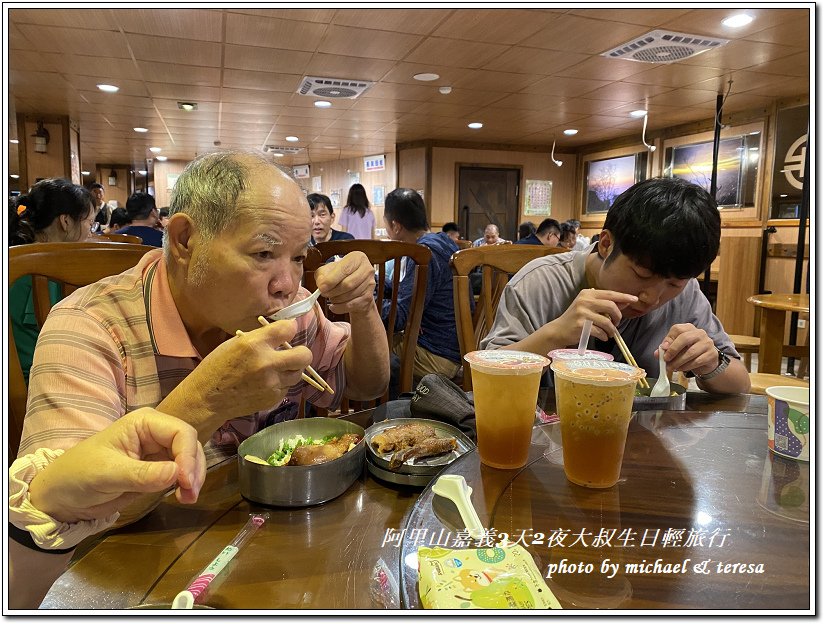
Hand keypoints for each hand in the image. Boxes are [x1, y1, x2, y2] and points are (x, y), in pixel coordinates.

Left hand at [28, 408, 205, 522]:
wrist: (61, 497)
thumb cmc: (78, 475)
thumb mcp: (107, 474)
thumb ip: (143, 474)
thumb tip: (177, 474)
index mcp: (144, 423)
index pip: (180, 432)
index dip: (188, 455)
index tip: (185, 481)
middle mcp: (155, 434)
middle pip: (189, 444)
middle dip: (194, 468)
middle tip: (190, 494)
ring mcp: (158, 453)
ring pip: (189, 460)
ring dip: (193, 478)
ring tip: (187, 499)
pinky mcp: (157, 471)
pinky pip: (180, 474)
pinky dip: (186, 485)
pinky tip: (182, 497)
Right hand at [162, 319, 312, 424]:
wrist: (208, 399)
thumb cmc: (217, 367)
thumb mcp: (235, 343)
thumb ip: (261, 338)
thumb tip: (284, 334)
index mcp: (254, 344)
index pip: (289, 329)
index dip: (290, 328)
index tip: (287, 331)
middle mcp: (267, 363)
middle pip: (304, 355)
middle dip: (301, 353)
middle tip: (292, 354)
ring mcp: (272, 383)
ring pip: (298, 373)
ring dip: (291, 369)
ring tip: (277, 369)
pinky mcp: (273, 398)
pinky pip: (287, 387)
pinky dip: (280, 384)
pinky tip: (266, 383)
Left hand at [314, 251, 377, 314]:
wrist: (353, 286)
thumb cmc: (340, 275)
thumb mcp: (328, 270)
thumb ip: (322, 274)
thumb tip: (322, 284)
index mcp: (357, 258)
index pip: (344, 269)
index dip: (331, 280)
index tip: (321, 288)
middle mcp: (367, 269)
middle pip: (348, 284)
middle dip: (333, 291)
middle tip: (324, 293)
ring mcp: (370, 284)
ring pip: (350, 295)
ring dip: (336, 299)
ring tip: (331, 297)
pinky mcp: (369, 297)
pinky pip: (352, 305)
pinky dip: (340, 307)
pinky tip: (334, 306)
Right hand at [552, 288, 637, 342]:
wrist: (559, 330)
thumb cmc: (576, 318)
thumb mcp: (588, 307)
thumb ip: (604, 304)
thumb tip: (625, 302)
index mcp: (587, 294)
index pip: (610, 293)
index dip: (624, 296)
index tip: (634, 299)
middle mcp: (584, 301)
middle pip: (611, 306)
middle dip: (618, 316)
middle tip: (617, 323)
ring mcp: (582, 313)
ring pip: (607, 321)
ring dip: (612, 329)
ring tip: (609, 333)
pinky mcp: (581, 325)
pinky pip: (600, 331)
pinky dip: (604, 336)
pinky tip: (602, 337)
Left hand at [658, 323, 717, 374]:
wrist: (706, 361)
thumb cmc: (688, 351)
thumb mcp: (676, 348)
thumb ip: (666, 349)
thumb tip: (657, 353)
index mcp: (688, 328)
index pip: (677, 329)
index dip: (668, 339)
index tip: (662, 349)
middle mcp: (699, 333)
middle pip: (684, 338)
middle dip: (673, 350)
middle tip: (666, 360)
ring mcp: (707, 343)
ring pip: (690, 352)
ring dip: (678, 361)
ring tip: (671, 367)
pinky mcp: (712, 354)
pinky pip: (697, 361)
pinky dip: (686, 366)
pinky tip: (680, 369)